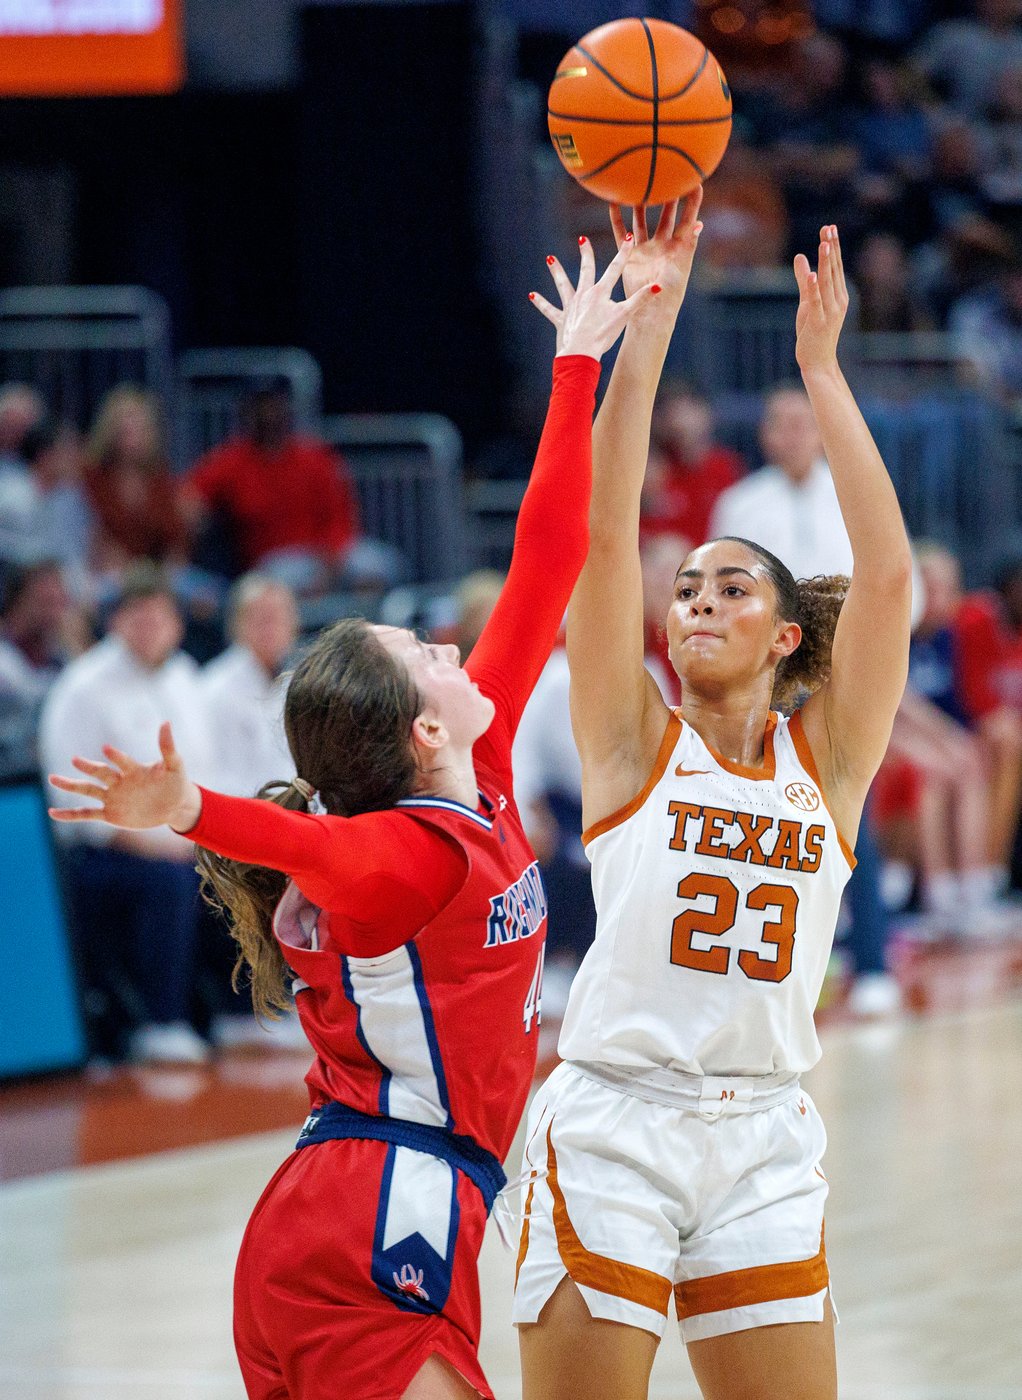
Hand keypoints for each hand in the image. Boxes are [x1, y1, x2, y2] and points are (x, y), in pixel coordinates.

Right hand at [49, 722, 201, 833]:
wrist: (174, 805)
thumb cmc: (175, 782)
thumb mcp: (175, 767)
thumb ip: (168, 748)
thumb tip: (166, 722)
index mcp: (133, 769)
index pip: (123, 762)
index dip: (116, 756)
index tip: (106, 749)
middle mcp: (119, 781)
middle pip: (100, 773)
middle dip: (88, 767)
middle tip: (75, 760)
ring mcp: (113, 797)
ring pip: (88, 790)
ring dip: (71, 785)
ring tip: (53, 779)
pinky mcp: (110, 814)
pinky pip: (87, 813)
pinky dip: (70, 814)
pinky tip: (53, 813)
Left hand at [530, 236, 659, 360]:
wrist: (581, 351)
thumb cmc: (603, 334)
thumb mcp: (624, 316)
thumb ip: (640, 299)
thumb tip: (659, 286)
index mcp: (600, 292)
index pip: (614, 269)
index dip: (623, 253)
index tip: (627, 238)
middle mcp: (584, 294)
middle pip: (585, 270)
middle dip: (585, 254)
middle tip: (582, 240)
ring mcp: (571, 306)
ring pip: (562, 285)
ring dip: (557, 271)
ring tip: (549, 259)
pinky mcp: (561, 319)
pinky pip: (549, 310)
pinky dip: (541, 303)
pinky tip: (531, 295)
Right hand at [609, 189, 703, 316]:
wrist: (652, 310)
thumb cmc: (671, 291)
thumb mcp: (683, 265)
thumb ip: (689, 244)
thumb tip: (699, 224)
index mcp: (679, 246)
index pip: (688, 218)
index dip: (692, 200)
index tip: (695, 180)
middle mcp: (663, 245)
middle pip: (665, 214)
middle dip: (666, 195)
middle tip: (664, 173)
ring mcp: (645, 249)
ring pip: (641, 220)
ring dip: (639, 203)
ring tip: (636, 183)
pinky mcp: (629, 256)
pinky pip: (621, 234)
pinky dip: (616, 219)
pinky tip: (612, 203)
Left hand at [793, 224, 849, 373]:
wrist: (818, 361)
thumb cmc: (814, 332)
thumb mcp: (808, 302)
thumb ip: (804, 279)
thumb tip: (801, 256)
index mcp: (838, 295)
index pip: (836, 267)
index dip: (833, 247)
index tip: (830, 228)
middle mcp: (838, 301)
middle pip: (833, 270)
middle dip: (831, 249)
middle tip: (829, 228)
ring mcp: (829, 312)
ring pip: (827, 283)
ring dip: (826, 263)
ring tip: (824, 244)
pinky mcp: (818, 322)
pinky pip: (816, 302)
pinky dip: (814, 288)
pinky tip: (813, 275)